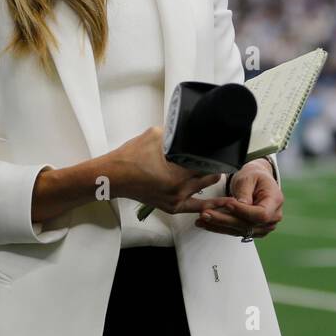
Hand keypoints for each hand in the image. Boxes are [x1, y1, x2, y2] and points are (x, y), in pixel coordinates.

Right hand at [109, 126, 223, 214]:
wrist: (114, 176)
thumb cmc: (131, 157)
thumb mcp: (155, 135)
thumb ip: (174, 132)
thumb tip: (187, 128)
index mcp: (178, 174)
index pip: (207, 164)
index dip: (215, 156)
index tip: (221, 149)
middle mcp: (180, 190)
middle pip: (209, 177)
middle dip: (216, 167)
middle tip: (221, 158)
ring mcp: (176, 201)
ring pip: (204, 191)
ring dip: (212, 181)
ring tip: (220, 172)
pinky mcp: (171, 207)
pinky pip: (195, 208)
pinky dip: (208, 204)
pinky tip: (220, 203)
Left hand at [197, 159, 282, 239]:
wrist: (256, 181)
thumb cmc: (255, 177)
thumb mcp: (250, 177)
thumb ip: (245, 191)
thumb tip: (241, 204)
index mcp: (275, 202)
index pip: (261, 214)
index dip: (244, 211)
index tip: (228, 204)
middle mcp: (272, 218)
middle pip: (247, 224)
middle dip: (224, 219)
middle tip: (206, 213)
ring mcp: (262, 227)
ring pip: (238, 229)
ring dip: (218, 225)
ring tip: (202, 219)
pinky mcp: (251, 230)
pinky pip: (234, 230)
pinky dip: (219, 227)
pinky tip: (206, 223)